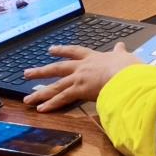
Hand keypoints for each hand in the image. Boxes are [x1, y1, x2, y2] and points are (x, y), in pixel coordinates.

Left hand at [24, 41, 142, 111]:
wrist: (126, 75)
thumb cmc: (128, 67)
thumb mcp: (124, 56)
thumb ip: (120, 53)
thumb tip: (121, 46)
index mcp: (94, 57)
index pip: (75, 52)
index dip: (62, 50)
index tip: (51, 49)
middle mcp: (83, 67)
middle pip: (58, 68)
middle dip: (42, 71)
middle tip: (27, 73)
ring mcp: (79, 78)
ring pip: (56, 86)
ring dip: (40, 92)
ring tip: (27, 99)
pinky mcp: (79, 90)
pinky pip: (62, 98)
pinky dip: (51, 104)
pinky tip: (41, 109)